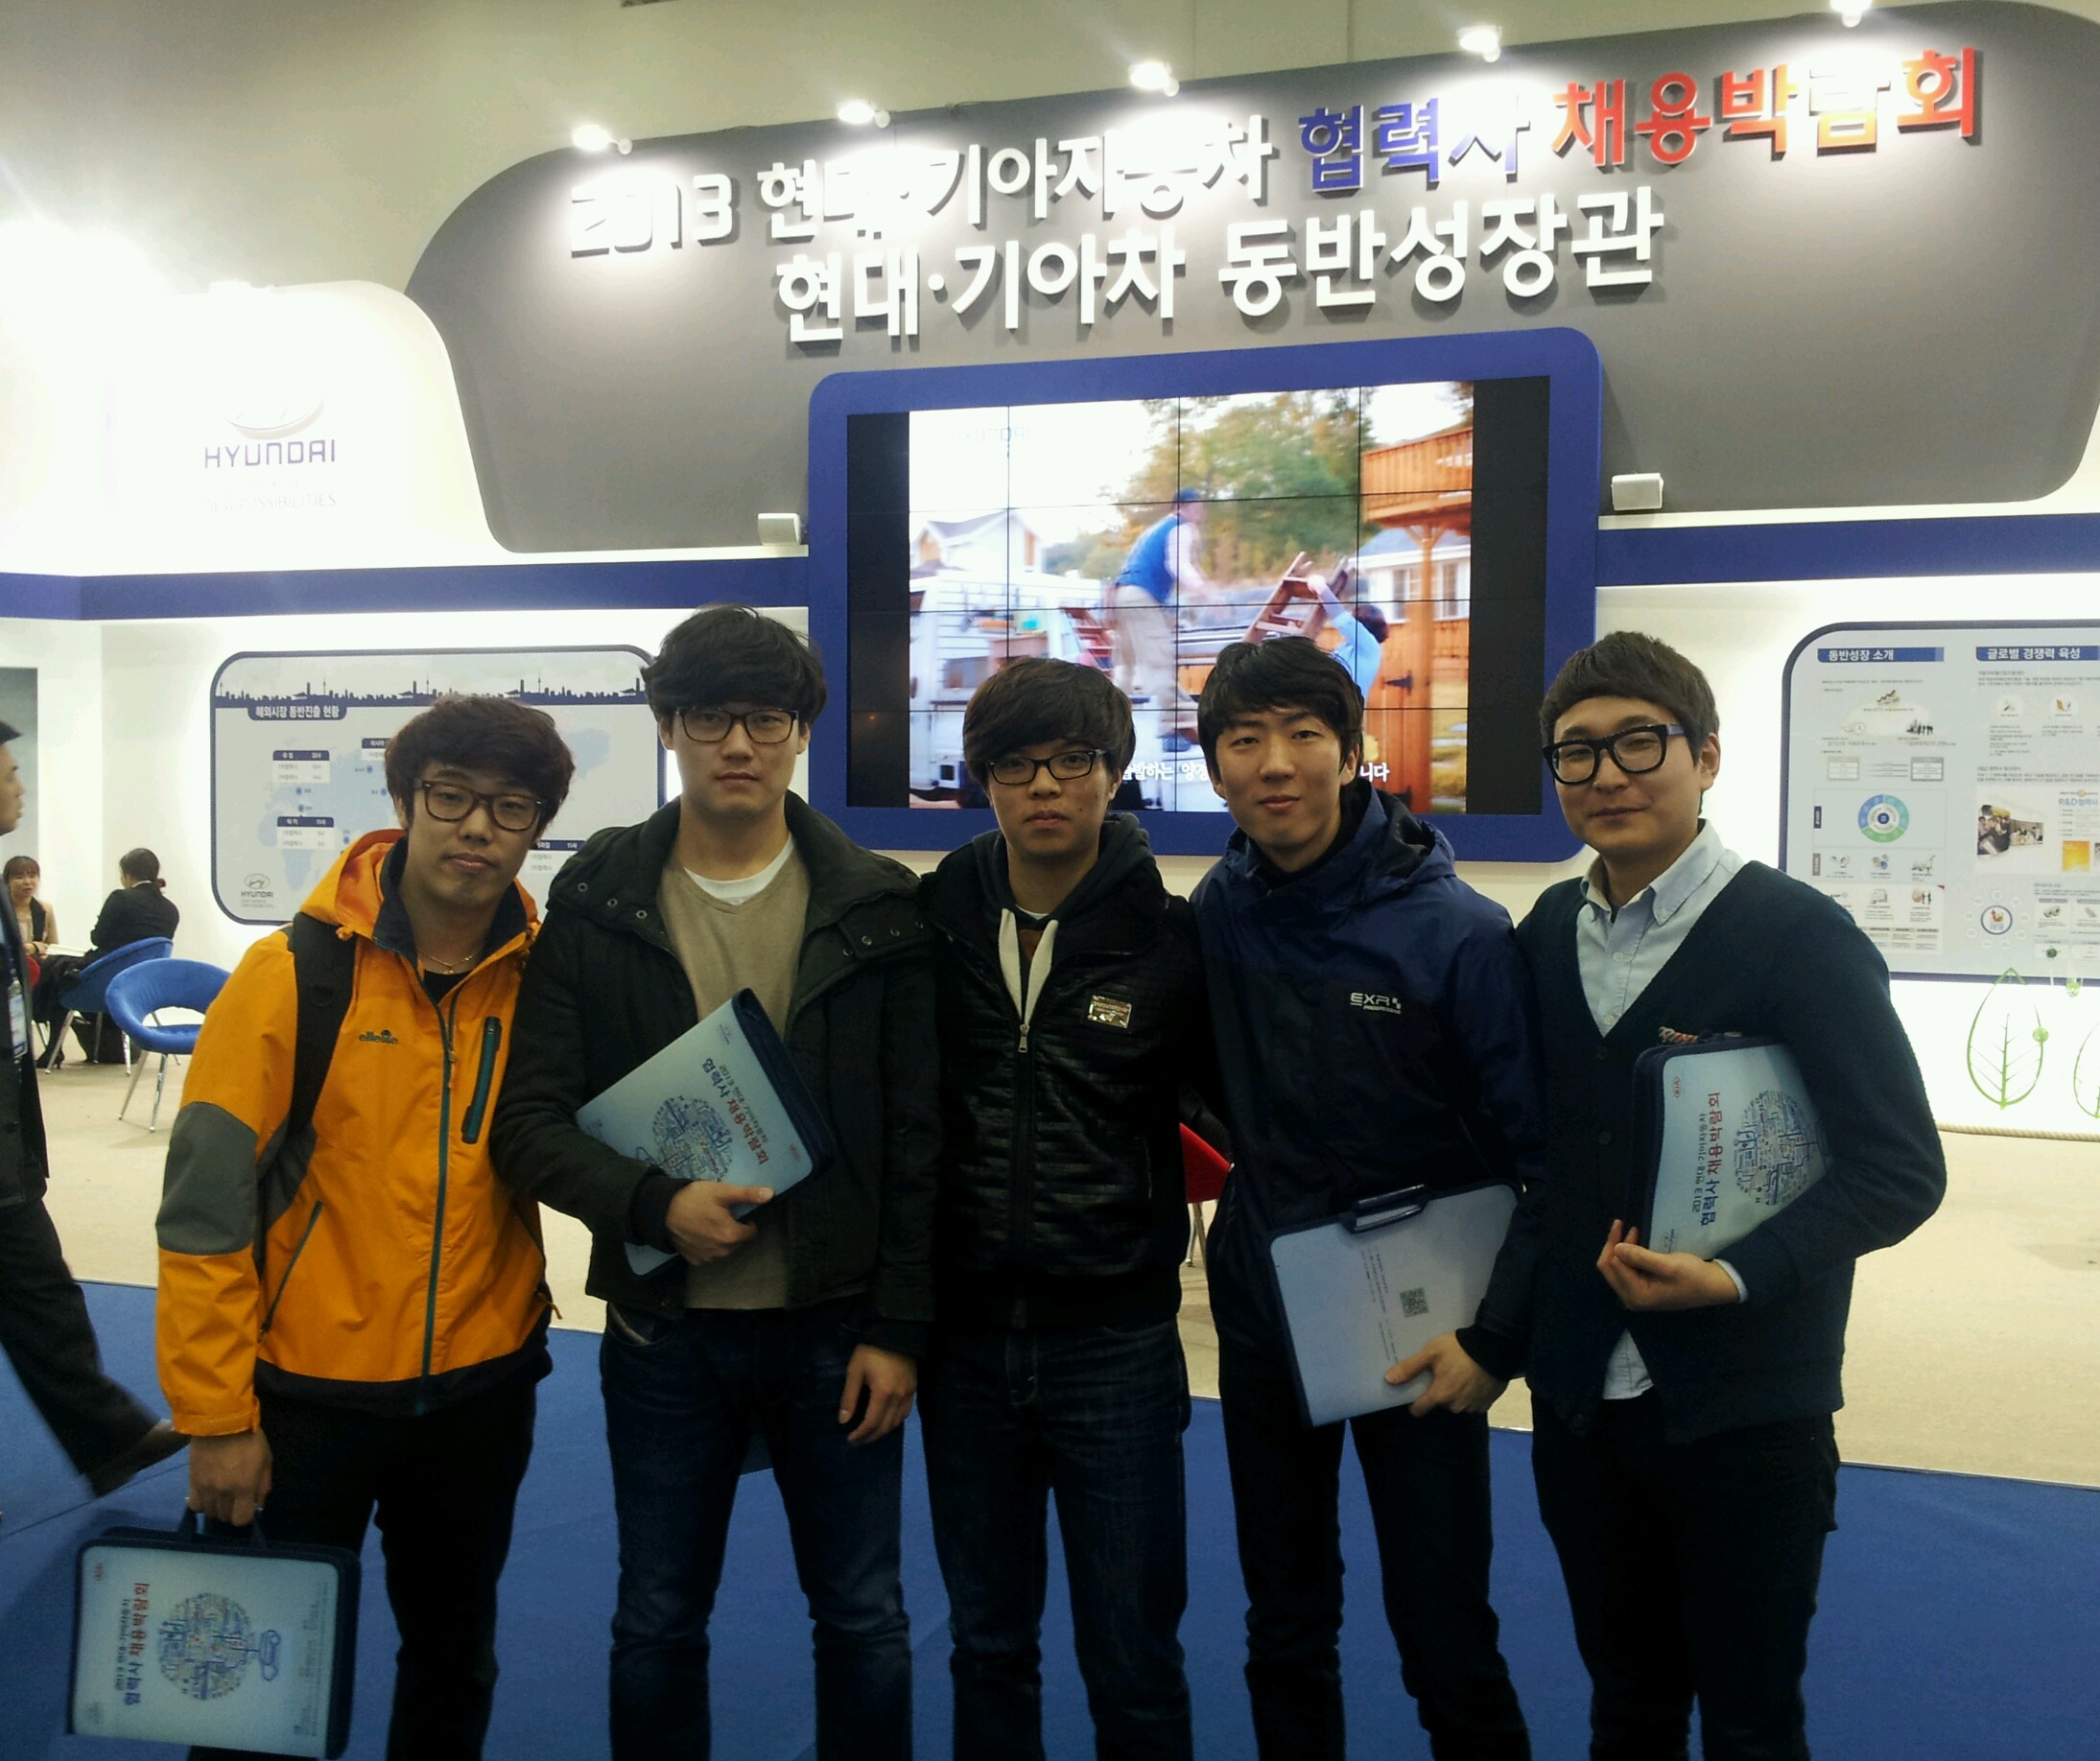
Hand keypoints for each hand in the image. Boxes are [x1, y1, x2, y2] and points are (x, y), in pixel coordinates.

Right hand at [187, 1430, 271, 1526]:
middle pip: (225, 1517)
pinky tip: (208, 1495)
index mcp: (244, 1487)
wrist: (220, 1421)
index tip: (247, 1506)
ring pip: (210, 1513)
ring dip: (218, 1508)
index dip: (246, 1516)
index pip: (241, 1519)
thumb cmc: (248, 1438)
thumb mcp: (266, 1459)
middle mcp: (223, 1492)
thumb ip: (263, 1485)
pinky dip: (202, 1504)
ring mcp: (206, 1488)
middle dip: (233, 1511)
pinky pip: (195, 1506)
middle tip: (236, 1498)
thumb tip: (258, 1504)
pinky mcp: (192, 1482)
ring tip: (222, 1495)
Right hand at [665, 1182, 771, 1264]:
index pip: (751, 1232)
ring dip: (722, 1239)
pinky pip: (708, 1254)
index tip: (738, 1212)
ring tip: (710, 1223)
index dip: (747, 1221)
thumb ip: (748, 1194)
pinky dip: (708, 1246)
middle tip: (722, 1215)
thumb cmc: (695, 1199)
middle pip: (737, 1242)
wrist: (662, 1211)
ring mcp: (707, 1258)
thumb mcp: (723, 1192)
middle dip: (734, 1230)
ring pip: (723, 1249)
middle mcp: (721, 1251)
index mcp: (731, 1235)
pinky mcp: (694, 1260)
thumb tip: (771, 1194)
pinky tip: (699, 1233)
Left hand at [838, 1344, 915, 1445]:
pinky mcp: (914, 1389)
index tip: (850, 1439)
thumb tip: (843, 1421)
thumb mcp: (855, 1371)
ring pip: (897, 1422)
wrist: (895, 1333)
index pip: (872, 1423)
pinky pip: (906, 1412)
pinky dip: (895, 1421)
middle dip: (870, 1437)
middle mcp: (898, 1397)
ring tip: (870, 1434)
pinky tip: (886, 1421)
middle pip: (885, 1426)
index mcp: (883, 1393)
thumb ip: (849, 1397)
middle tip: (858, 1441)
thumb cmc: (871, 1351)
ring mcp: (909, 1394)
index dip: (860, 1434)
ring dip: (883, 1431)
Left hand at [1386, 1332, 1507, 1416]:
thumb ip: (1410, 1368)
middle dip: (1439, 1392)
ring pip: (1456, 1404)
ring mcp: (1473, 1406)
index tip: (1416, 1391)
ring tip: (1459, 1374)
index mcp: (1440, 1395)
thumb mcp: (1431, 1353)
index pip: (1419, 1409)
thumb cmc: (1459, 1349)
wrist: (1495, 1347)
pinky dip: (1471, 1394)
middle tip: (1442, 1374)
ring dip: (1456, 1394)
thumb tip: (1389, 1380)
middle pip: (1439, 1404)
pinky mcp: (1487, 1403)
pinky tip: (1472, 1379)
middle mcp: (1455, 1406)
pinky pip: (1473, 1403)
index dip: (1414, 1402)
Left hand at [1596, 1220, 1744, 1310]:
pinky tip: (1635, 1243)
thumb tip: (1616, 1248)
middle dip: (1613, 1245)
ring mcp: (1636, 1295)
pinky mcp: (1642, 1289)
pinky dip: (1627, 1255)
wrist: (1714, 1287)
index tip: (1628, 1226)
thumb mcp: (1668, 1265)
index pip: (1613, 1266)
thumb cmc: (1694, 1276)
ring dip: (1620, 1249)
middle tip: (1624, 1225)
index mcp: (1637, 1296)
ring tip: (1632, 1231)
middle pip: (1609, 1269)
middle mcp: (1632, 1299)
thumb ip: (1641, 1257)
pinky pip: (1626, 1271)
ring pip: (1616, 1269)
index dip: (1615, 1243)